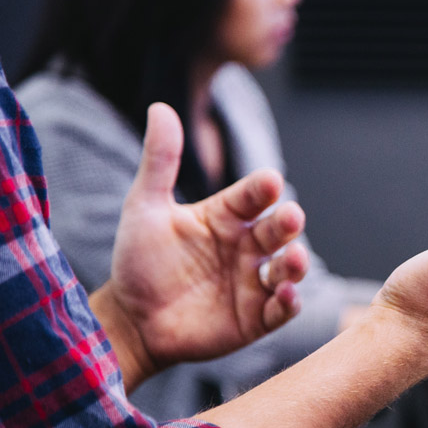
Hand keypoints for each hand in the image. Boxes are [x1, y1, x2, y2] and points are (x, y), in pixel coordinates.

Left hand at [91, 103, 308, 388]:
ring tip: (294, 259)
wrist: (130, 320)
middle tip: (290, 217)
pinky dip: (289, 302)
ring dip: (296, 263)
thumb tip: (160, 107)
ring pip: (288, 268)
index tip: (269, 181)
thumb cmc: (139, 261)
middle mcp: (247, 246)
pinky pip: (281, 309)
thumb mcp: (145, 207)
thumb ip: (159, 161)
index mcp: (226, 216)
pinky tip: (286, 295)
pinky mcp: (256, 318)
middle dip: (288, 223)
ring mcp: (254, 282)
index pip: (253, 196)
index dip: (262, 189)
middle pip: (278, 230)